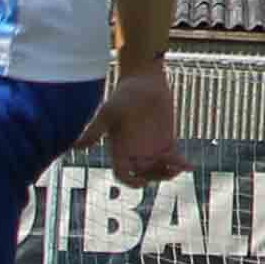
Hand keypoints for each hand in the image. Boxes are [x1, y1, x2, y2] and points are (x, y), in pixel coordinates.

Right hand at [94, 70, 180, 186]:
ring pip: (160, 170)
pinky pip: (174, 159)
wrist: (145, 81)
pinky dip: (181, 164)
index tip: (140, 182)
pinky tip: (189, 165)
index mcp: (120, 150)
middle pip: (145, 176)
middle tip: (166, 170)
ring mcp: (152, 148)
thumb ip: (95, 130)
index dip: (130, 181)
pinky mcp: (167, 141)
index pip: (122, 174)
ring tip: (178, 168)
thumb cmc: (124, 95)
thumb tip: (75, 147)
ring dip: (168, 173)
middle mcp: (136, 153)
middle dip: (155, 177)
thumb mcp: (108, 112)